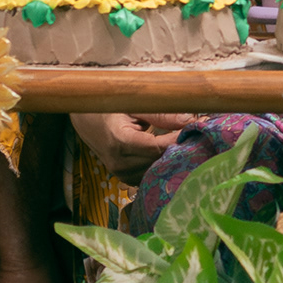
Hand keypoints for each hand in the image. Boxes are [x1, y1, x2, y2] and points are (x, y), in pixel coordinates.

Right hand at [69, 110, 191, 181]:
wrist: (85, 120)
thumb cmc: (109, 106)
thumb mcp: (133, 104)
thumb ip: (161, 113)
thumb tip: (190, 119)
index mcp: (120, 141)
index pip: (158, 147)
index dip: (179, 139)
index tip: (197, 129)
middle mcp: (120, 162)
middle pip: (159, 161)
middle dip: (179, 148)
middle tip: (197, 133)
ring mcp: (121, 173)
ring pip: (156, 170)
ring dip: (171, 158)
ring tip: (186, 141)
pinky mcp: (125, 178)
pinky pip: (149, 174)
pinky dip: (161, 164)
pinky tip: (170, 152)